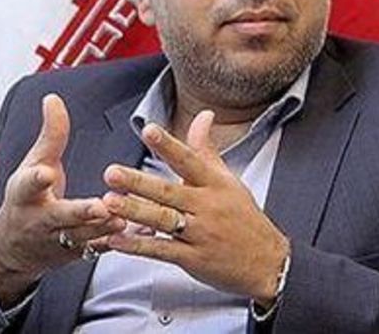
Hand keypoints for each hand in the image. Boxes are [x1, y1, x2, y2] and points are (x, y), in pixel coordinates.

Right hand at [0, 94, 124, 306]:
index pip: (28, 185)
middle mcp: (41, 220)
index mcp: (26, 195)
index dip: (36, 179)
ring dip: (105, 228)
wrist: (14, 248)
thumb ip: (49, 135)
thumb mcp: (33, 164)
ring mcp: (59, 240)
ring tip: (125, 217)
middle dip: (80, 213)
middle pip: (61, 217)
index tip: (44, 173)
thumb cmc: (27, 199)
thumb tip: (53, 98)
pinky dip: (120, 241)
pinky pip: (101, 249)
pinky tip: (144, 232)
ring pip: (85, 236)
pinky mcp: (77, 254)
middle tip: (99, 206)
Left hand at [96, 110, 289, 305]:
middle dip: (138, 182)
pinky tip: (117, 239)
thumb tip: (203, 115)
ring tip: (109, 201)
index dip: (168, 145)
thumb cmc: (246, 219)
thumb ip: (207, 149)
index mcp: (215, 185)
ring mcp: (200, 234)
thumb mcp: (229, 180)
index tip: (149, 130)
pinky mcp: (193, 259)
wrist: (269, 263)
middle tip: (112, 172)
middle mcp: (207, 207)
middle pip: (169, 192)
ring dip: (134, 211)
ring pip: (163, 220)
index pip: (189, 160)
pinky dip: (138, 245)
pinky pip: (162, 250)